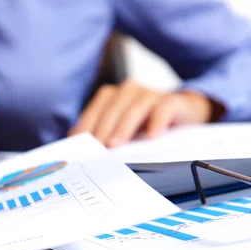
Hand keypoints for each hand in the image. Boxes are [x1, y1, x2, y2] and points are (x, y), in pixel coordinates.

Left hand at [68, 79, 220, 146]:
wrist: (182, 113)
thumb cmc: (145, 123)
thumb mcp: (121, 128)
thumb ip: (101, 132)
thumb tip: (77, 142)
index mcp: (113, 95)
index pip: (96, 109)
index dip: (87, 126)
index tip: (81, 144)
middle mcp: (130, 90)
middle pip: (113, 109)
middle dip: (103, 129)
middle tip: (98, 147)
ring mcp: (151, 94)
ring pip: (134, 108)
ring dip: (124, 127)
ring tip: (116, 144)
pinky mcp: (173, 101)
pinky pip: (163, 108)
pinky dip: (157, 121)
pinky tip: (152, 136)